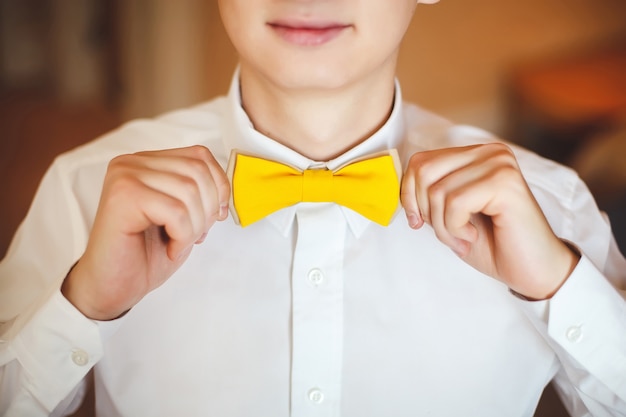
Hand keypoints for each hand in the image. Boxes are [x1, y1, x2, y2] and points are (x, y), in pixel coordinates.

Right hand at [62, 145, 229, 319]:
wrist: (111, 288)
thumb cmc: (144, 255)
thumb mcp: (183, 216)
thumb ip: (200, 193)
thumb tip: (225, 188)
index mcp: (146, 162)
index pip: (200, 156)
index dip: (219, 187)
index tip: (214, 216)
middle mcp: (131, 163)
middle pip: (197, 171)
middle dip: (207, 210)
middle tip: (193, 235)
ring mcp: (124, 177)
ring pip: (189, 191)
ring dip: (194, 226)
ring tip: (178, 243)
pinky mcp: (122, 197)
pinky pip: (175, 211)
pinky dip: (182, 236)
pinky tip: (169, 248)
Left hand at [400, 143, 578, 299]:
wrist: (533, 271)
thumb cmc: (492, 244)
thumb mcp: (448, 214)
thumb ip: (428, 193)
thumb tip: (400, 186)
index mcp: (476, 155)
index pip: (420, 162)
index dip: (409, 195)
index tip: (419, 222)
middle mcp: (490, 152)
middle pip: (424, 172)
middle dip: (426, 211)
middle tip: (448, 233)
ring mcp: (500, 164)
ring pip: (437, 190)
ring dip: (442, 226)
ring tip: (463, 237)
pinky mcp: (505, 183)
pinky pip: (455, 203)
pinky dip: (454, 228)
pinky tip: (473, 235)